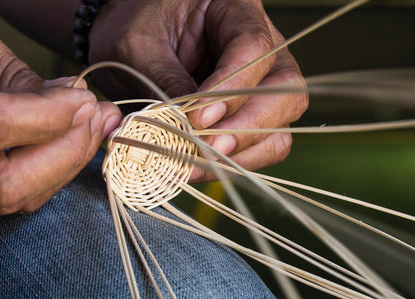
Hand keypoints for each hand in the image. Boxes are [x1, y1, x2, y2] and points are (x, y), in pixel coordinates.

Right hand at [0, 0, 120, 213]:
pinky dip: (44, 174)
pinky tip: (64, 143)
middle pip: (3, 184)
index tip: (82, 97)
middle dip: (66, 153)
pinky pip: (0, 197)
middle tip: (95, 116)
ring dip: (63, 166)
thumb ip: (10, 70)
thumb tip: (68, 102)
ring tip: (91, 127)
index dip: (48, 117)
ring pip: (8, 200)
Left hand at [88, 0, 306, 180]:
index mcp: (237, 10)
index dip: (232, 88)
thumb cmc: (136, 29)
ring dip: (242, 153)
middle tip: (207, 148)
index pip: (255, 49)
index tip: (199, 118)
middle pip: (284, 92)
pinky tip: (198, 167)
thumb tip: (189, 131)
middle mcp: (264, 48)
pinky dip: (233, 163)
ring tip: (197, 164)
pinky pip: (260, 147)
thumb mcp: (140, 47)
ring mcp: (263, 86)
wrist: (129, 38)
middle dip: (247, 127)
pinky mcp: (251, 117)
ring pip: (279, 127)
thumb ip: (168, 83)